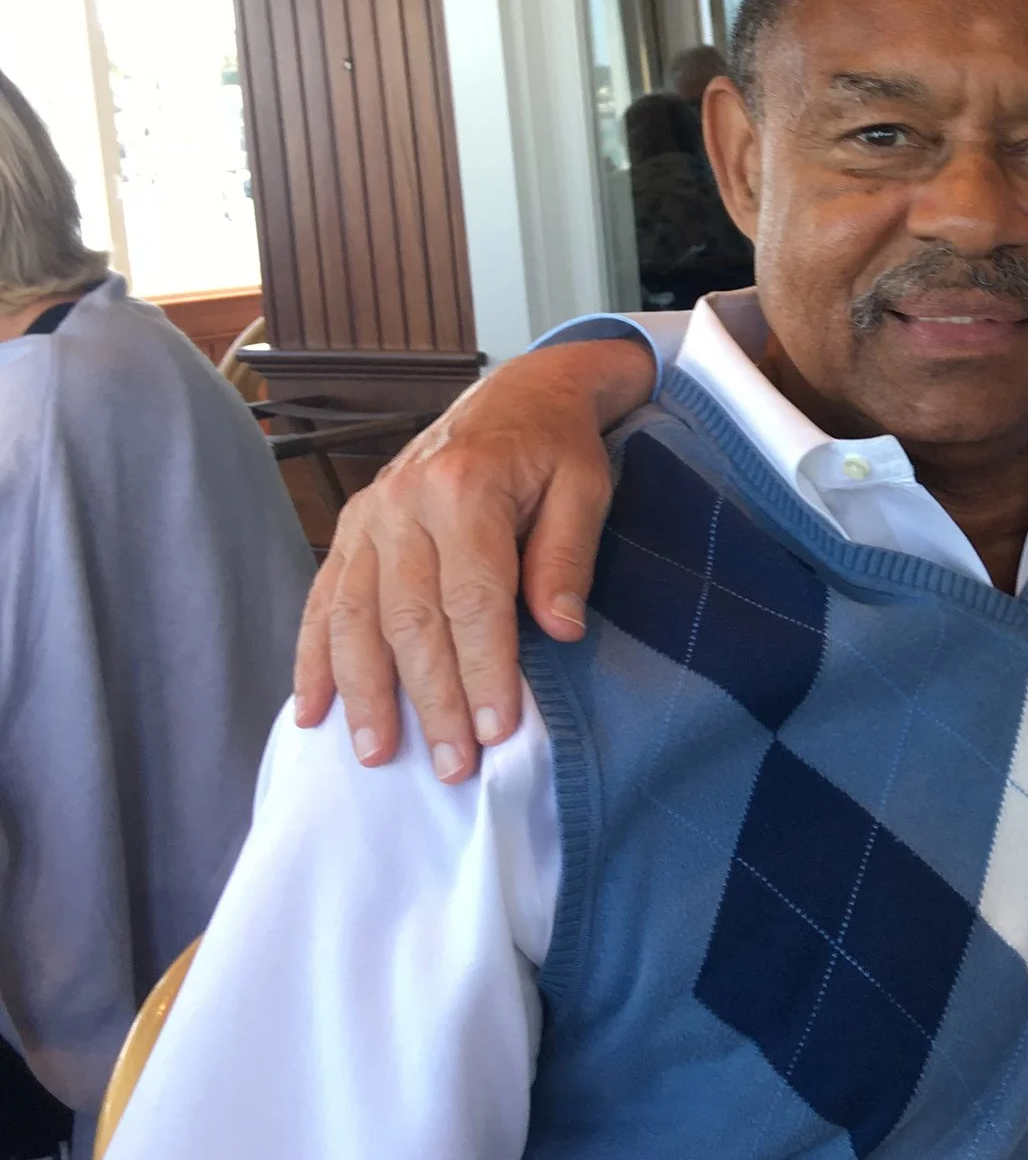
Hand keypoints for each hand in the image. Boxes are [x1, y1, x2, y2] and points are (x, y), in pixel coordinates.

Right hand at [292, 337, 656, 780]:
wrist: (518, 394)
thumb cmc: (558, 448)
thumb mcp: (585, 489)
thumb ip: (567, 557)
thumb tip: (560, 631)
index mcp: (466, 489)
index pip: (473, 599)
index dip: (484, 670)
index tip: (497, 730)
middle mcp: (404, 503)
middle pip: (410, 618)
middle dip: (430, 699)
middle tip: (451, 765)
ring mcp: (368, 516)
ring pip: (356, 617)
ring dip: (364, 693)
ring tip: (378, 755)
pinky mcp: (350, 529)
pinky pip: (324, 600)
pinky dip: (314, 658)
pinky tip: (312, 710)